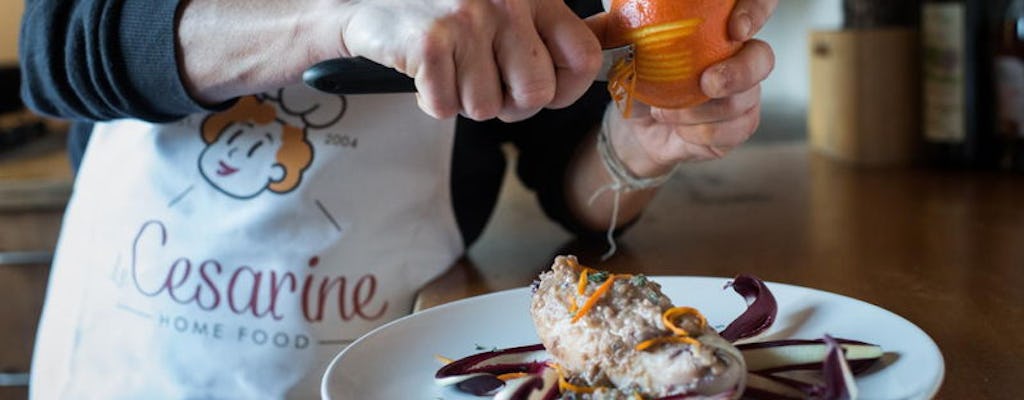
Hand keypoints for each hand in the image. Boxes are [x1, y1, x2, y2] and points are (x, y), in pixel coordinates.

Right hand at [334, 0, 601, 120]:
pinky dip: (432, 100)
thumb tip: (602, 53)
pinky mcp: (429, 43)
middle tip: (484, 84)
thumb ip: (545, 28)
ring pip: (488, 108)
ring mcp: (466, 20)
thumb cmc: (440, 7)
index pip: (582, 55)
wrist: (365, 0)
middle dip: (510, 104)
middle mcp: (505, 1)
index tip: (547, 92)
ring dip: (464, 100)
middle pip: (536, 94)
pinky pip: (447, 108)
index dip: (568, 89)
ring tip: (448, 67)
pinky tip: (424, 72)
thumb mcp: (501, 3)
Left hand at [594, 0, 776, 175]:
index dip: (756, 12)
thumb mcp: (618, 50)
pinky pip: (735, 131)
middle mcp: (739, 56)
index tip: (736, 28)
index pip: (756, 6)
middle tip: (707, 82)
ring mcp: (745, 92)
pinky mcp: (740, 125)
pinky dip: (702, 133)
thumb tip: (595, 20)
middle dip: (739, 72)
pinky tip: (681, 130)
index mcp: (718, 26)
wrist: (637, 126)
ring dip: (700, 111)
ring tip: (665, 112)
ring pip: (744, 100)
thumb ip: (612, 31)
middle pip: (763, 58)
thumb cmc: (638, 76)